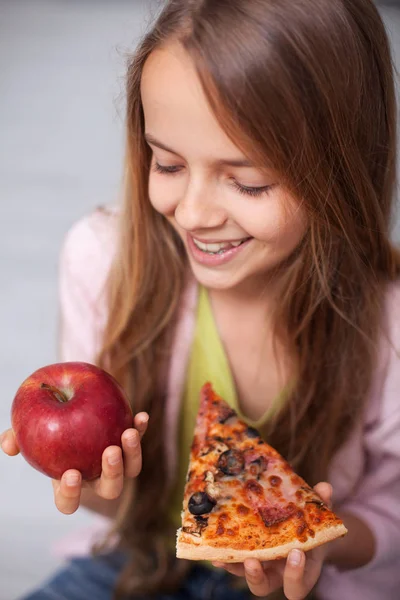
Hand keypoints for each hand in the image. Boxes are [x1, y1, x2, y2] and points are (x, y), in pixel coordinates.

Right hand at [0, 412, 148, 514]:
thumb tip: (8, 444)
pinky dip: (141, 430)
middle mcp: (95, 477)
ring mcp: (116, 463)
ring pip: (130, 471)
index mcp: (69, 481)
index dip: (71, 494)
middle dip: (111, 474)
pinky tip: (141, 417)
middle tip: (109, 453)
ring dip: (132, 454)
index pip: (69, 501)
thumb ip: (17, 437)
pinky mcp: (130, 444)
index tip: (70, 474)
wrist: (71, 405)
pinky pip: (138, 440)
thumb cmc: (46, 424)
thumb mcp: (28, 430)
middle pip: (109, 489)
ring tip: (127, 433)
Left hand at [212, 482, 332, 598]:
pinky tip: (215, 549)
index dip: (296, 574)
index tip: (296, 553)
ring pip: (242, 574)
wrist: (303, 530)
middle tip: (253, 560)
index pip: (297, 586)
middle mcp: (276, 574)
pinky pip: (233, 562)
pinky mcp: (246, 556)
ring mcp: (260, 567)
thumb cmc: (312, 526)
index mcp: (299, 571)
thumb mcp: (319, 516)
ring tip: (224, 556)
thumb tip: (325, 487)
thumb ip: (322, 504)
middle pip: (263, 586)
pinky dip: (225, 557)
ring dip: (234, 566)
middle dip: (256, 576)